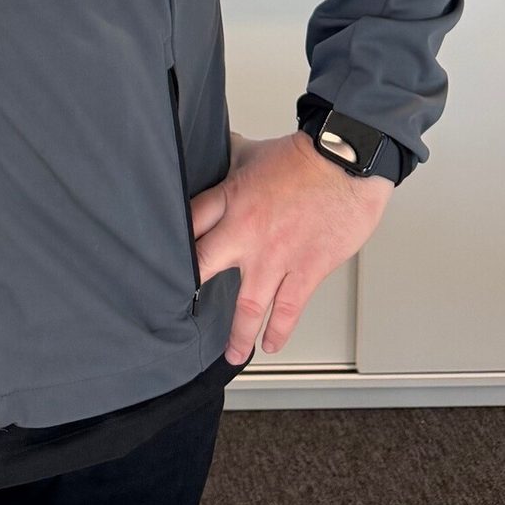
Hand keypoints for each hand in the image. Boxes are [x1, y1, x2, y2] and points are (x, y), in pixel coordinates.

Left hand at [189, 129, 394, 363]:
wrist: (346, 162)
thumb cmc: (304, 157)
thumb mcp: (252, 152)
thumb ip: (227, 160)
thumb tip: (210, 150)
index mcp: (229, 198)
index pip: (188, 224)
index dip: (171, 244)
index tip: (158, 264)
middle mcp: (246, 231)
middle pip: (204, 266)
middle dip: (187, 291)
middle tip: (177, 316)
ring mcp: (275, 255)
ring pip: (247, 304)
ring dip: (237, 333)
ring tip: (231, 353)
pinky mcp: (305, 269)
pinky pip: (286, 309)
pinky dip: (278, 331)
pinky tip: (270, 344)